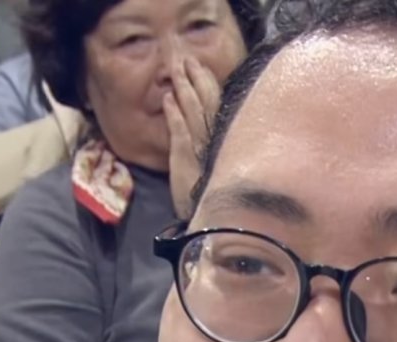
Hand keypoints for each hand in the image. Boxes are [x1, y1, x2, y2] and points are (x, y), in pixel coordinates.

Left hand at [164, 56, 220, 220]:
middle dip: (198, 79)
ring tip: (176, 69)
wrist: (215, 227)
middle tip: (188, 59)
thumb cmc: (223, 206)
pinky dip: (173, 113)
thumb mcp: (228, 179)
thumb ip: (225, 159)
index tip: (204, 70)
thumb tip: (223, 143)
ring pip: (193, 110)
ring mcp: (201, 148)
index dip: (211, 87)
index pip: (221, 109)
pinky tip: (167, 99)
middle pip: (208, 102)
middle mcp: (217, 142)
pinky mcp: (185, 157)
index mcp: (228, 145)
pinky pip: (179, 128)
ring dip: (184, 87)